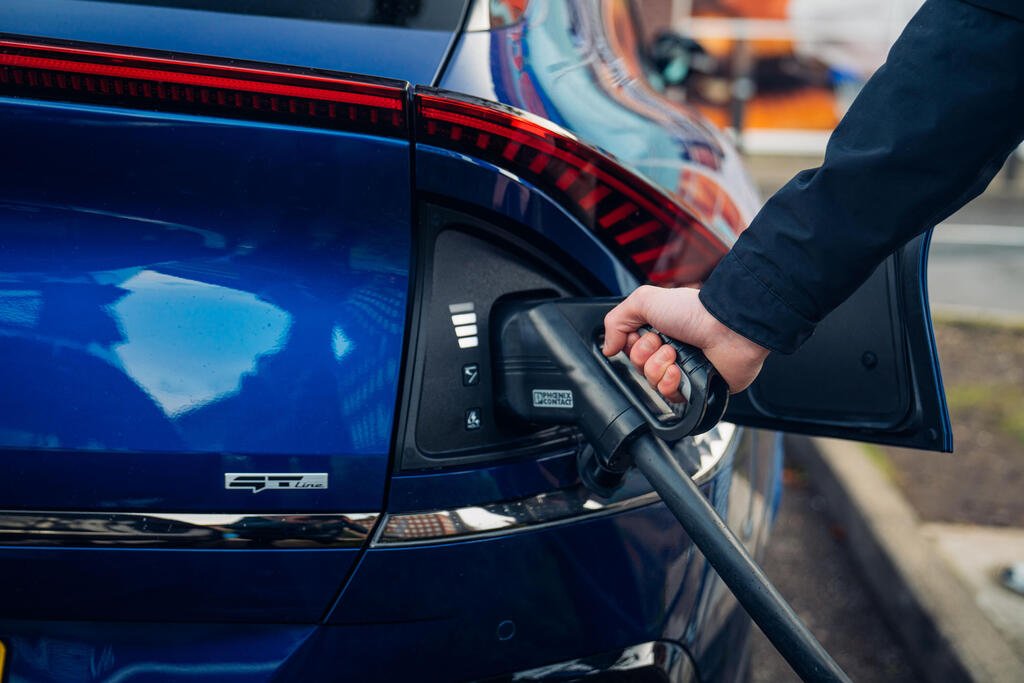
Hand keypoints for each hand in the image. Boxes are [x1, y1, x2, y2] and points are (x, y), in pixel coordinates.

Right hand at [603, 285, 769, 396]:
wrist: (728, 329)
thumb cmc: (695, 311)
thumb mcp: (644, 300)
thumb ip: (616, 321)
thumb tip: (607, 348)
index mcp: (659, 330)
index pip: (630, 349)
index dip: (632, 345)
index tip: (644, 334)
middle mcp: (670, 350)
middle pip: (639, 367)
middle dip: (646, 356)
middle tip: (664, 343)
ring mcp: (683, 371)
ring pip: (651, 383)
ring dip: (658, 369)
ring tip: (675, 356)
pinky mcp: (696, 389)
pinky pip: (670, 397)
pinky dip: (670, 384)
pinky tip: (679, 372)